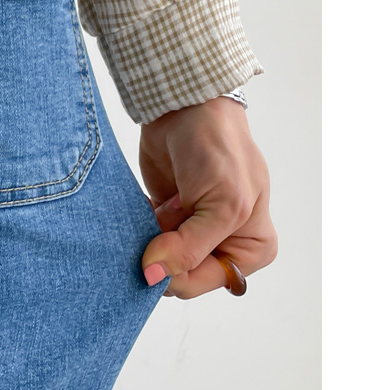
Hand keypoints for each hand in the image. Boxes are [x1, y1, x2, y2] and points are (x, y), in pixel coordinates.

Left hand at [138, 96, 276, 298]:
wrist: (184, 108)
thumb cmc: (218, 147)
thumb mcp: (222, 204)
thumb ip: (191, 248)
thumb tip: (155, 276)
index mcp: (253, 247)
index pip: (206, 281)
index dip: (178, 271)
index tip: (160, 248)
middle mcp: (224, 245)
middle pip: (179, 275)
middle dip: (164, 252)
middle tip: (162, 220)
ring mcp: (191, 234)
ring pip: (158, 260)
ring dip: (148, 239)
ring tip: (161, 206)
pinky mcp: (164, 220)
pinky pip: (143, 242)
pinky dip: (137, 229)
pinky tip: (150, 205)